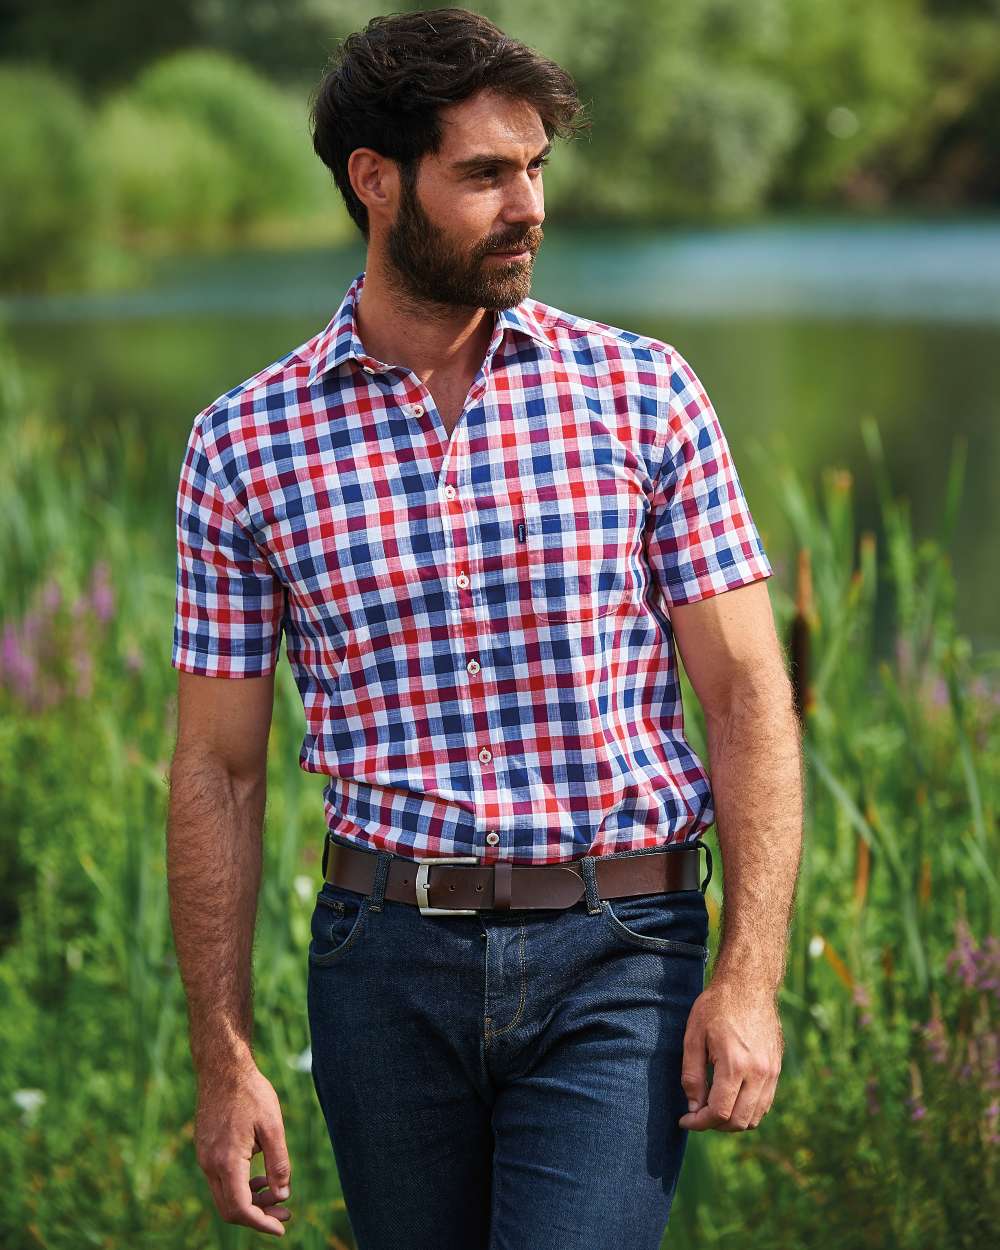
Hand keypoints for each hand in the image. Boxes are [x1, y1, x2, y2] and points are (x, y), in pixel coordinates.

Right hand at [195, 1059, 292, 1235]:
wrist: (223, 1068)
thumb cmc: (251, 1093)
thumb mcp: (273, 1126)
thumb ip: (278, 1163)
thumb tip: (283, 1195)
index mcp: (227, 1161)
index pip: (240, 1209)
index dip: (261, 1224)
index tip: (282, 1227)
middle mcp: (210, 1164)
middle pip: (230, 1209)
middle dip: (258, 1216)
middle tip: (285, 1213)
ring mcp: (204, 1158)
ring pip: (225, 1196)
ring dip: (250, 1202)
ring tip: (277, 1196)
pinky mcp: (205, 1150)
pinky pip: (220, 1180)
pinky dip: (240, 1187)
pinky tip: (259, 1179)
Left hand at [678, 979, 782, 1131]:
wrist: (748, 984)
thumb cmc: (716, 1006)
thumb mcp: (693, 1036)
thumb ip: (692, 1075)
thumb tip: (693, 1107)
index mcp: (735, 1064)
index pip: (719, 1112)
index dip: (699, 1123)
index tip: (685, 1120)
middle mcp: (758, 1073)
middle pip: (738, 1121)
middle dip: (714, 1125)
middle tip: (696, 1114)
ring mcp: (771, 1072)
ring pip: (754, 1117)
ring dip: (732, 1121)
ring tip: (712, 1107)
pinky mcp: (777, 1069)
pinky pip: (764, 1104)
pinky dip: (747, 1110)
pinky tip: (730, 1097)